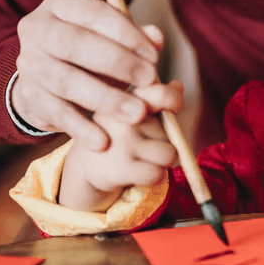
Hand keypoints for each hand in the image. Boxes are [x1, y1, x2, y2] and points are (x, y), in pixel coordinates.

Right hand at [12, 0, 172, 150]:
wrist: (44, 79)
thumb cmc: (86, 51)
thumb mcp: (108, 37)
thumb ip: (133, 36)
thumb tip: (156, 37)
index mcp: (58, 5)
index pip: (93, 12)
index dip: (126, 33)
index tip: (153, 55)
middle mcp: (36, 30)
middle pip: (74, 44)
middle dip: (117, 62)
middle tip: (150, 80)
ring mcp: (29, 64)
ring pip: (66, 81)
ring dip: (106, 98)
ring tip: (137, 113)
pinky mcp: (29, 96)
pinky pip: (57, 113)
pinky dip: (81, 128)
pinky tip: (103, 141)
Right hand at [57, 80, 185, 211]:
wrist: (85, 167)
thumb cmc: (118, 134)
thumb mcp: (133, 111)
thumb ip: (158, 98)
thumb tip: (178, 86)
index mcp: (126, 98)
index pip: (162, 94)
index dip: (174, 101)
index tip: (174, 107)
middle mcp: (122, 117)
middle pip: (172, 131)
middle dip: (165, 141)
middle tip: (144, 145)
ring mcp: (121, 142)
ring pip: (168, 154)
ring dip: (162, 162)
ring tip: (143, 159)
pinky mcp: (120, 167)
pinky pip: (158, 174)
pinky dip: (156, 178)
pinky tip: (141, 174)